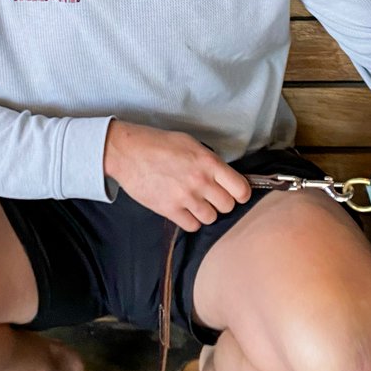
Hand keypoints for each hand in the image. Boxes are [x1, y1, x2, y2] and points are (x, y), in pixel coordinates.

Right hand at [103, 121, 251, 231]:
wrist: (128, 152)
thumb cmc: (158, 144)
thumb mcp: (191, 144)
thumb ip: (210, 161)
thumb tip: (226, 177)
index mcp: (208, 162)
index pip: (241, 189)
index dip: (241, 193)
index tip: (237, 193)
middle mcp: (200, 181)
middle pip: (228, 206)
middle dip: (222, 202)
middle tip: (212, 196)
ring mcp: (184, 197)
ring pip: (211, 218)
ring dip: (206, 212)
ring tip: (196, 202)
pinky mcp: (169, 209)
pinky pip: (192, 226)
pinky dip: (191, 220)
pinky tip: (184, 210)